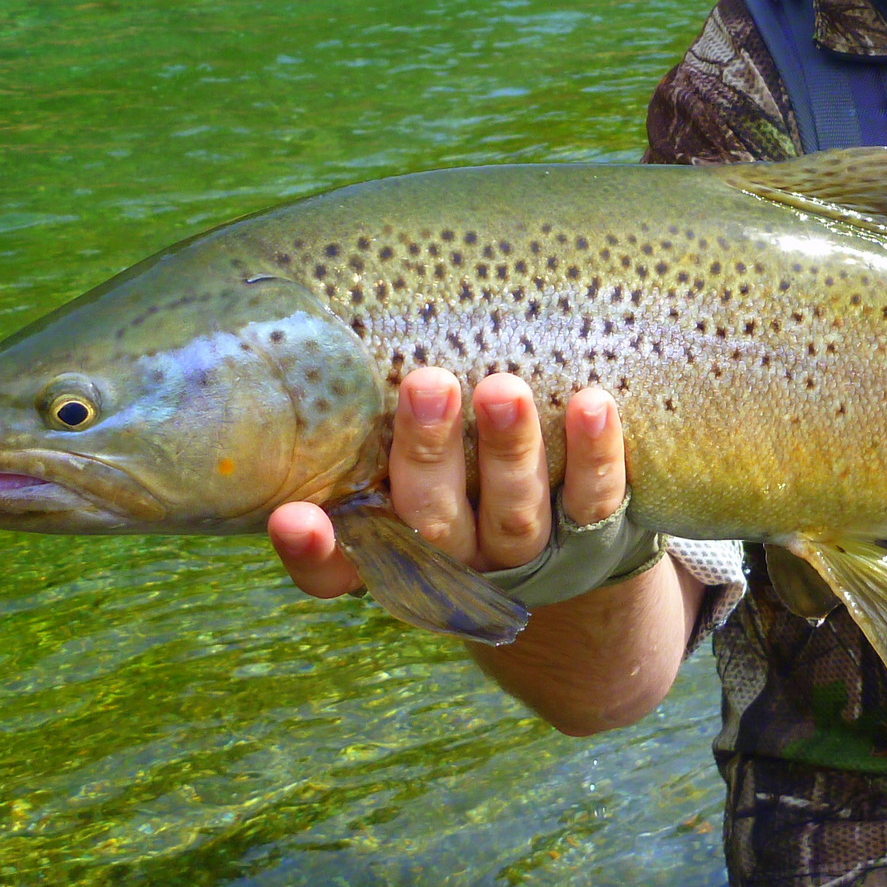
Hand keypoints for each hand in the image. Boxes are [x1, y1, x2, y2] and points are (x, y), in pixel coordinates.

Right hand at [269, 367, 643, 607]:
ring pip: (514, 510)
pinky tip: (592, 404)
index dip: (312, 551)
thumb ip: (370, 421)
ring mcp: (523, 551)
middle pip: (431, 516)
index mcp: (392, 547)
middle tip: (428, 385)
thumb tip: (345, 317)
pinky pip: (593, 500)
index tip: (293, 516)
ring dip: (508, 449)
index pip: (335, 569)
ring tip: (503, 388)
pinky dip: (593, 454)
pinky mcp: (592, 537)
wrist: (571, 554)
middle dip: (427, 451)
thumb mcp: (403, 465)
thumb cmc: (457, 479)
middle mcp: (453, 558)